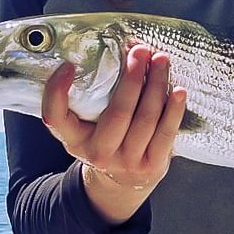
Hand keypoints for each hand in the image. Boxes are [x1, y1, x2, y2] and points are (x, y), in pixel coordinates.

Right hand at [41, 44, 186, 224]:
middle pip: (117, 112)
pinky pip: (166, 133)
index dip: (57, 91)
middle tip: (140, 51)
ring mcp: (127, 161)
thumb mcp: (85, 126)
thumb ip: (87, 97)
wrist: (122, 181)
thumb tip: (110, 51)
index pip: (55, 117)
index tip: (68, 66)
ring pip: (145, 118)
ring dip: (156, 85)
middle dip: (132, 78)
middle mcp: (98, 152)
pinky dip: (174, 110)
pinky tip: (178, 90)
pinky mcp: (152, 164)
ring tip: (161, 61)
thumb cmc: (103, 139)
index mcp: (74, 139)